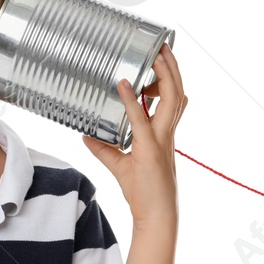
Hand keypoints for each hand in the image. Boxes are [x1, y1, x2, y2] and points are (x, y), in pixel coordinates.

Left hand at [81, 43, 187, 225]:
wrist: (156, 216)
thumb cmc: (143, 194)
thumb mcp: (120, 166)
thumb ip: (104, 148)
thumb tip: (86, 134)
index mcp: (164, 135)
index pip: (173, 101)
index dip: (172, 79)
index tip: (164, 60)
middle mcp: (166, 134)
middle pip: (178, 94)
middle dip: (173, 69)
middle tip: (164, 47)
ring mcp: (160, 141)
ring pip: (172, 101)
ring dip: (165, 76)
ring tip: (156, 55)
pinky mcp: (149, 150)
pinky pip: (141, 120)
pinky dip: (131, 101)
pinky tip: (123, 85)